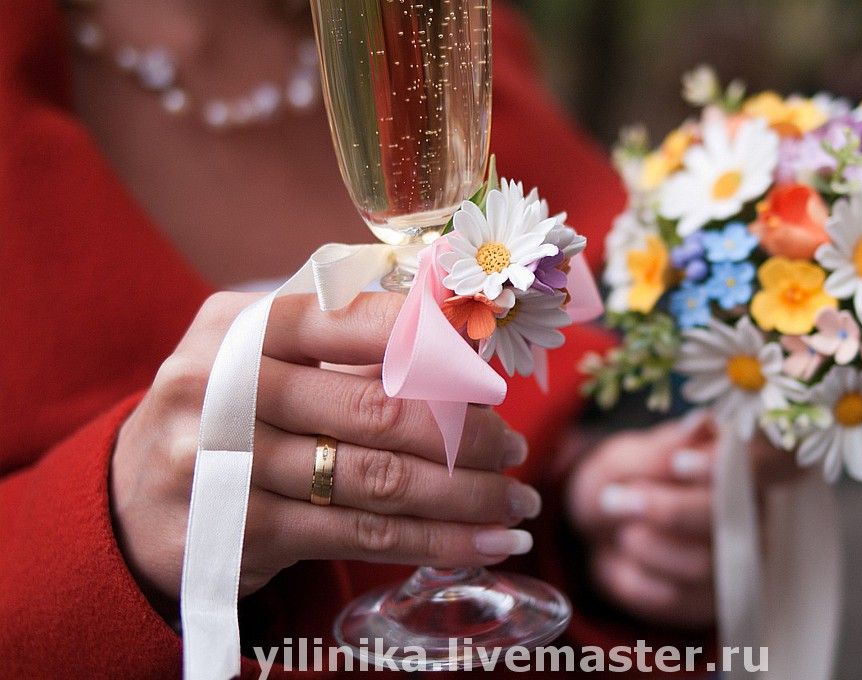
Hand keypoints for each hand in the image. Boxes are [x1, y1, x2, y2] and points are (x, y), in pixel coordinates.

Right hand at [111, 291, 537, 614]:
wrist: (130, 500)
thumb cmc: (221, 410)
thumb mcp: (256, 353)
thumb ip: (341, 342)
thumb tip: (460, 344)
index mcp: (241, 327)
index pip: (354, 321)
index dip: (435, 345)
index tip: (493, 372)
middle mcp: (224, 388)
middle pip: (375, 409)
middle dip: (464, 434)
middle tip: (516, 448)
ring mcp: (227, 464)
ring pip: (376, 480)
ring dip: (464, 496)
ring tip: (516, 504)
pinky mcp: (241, 532)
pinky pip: (360, 535)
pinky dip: (434, 543)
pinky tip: (485, 546)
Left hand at [566, 410, 800, 628]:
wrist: (597, 528)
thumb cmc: (622, 480)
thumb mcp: (625, 458)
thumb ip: (661, 450)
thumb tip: (702, 424)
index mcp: (739, 462)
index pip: (771, 462)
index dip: (730, 468)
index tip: (679, 464)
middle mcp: (753, 511)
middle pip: (729, 519)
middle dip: (666, 511)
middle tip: (618, 498)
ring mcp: (738, 560)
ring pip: (701, 565)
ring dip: (644, 546)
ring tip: (621, 529)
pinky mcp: (710, 601)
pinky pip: (673, 599)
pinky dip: (632, 579)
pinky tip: (624, 559)